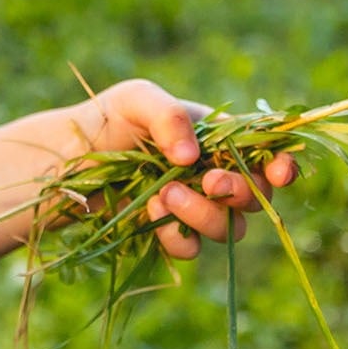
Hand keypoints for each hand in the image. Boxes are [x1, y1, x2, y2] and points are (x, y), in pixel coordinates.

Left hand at [70, 80, 299, 259]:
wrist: (65, 158)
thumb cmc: (106, 120)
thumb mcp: (137, 99)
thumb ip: (169, 116)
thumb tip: (194, 159)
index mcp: (219, 140)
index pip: (266, 155)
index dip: (283, 166)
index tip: (279, 172)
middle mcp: (214, 176)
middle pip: (255, 197)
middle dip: (239, 192)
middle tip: (209, 182)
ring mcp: (194, 209)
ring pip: (229, 227)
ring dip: (205, 214)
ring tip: (164, 193)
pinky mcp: (169, 236)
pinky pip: (191, 249)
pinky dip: (175, 234)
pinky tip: (149, 211)